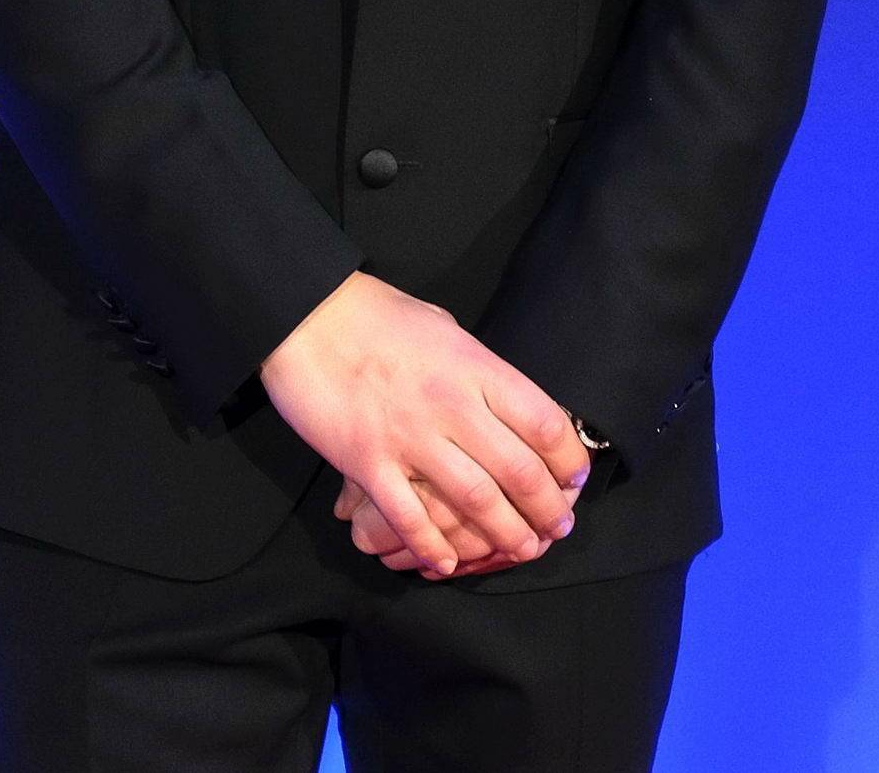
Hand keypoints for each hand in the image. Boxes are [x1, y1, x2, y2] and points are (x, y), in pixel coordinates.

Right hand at [258, 272, 590, 578]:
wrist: (303, 314)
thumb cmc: (374, 314)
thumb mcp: (443, 327)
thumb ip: (477, 368)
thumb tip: (507, 400)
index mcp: (473, 367)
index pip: (544, 424)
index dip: (570, 460)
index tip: (575, 479)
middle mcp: (450, 405)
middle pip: (520, 472)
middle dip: (549, 510)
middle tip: (558, 527)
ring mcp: (408, 436)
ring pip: (476, 501)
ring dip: (507, 534)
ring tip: (523, 548)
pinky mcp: (367, 461)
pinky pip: (408, 517)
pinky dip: (431, 547)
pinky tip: (445, 564)